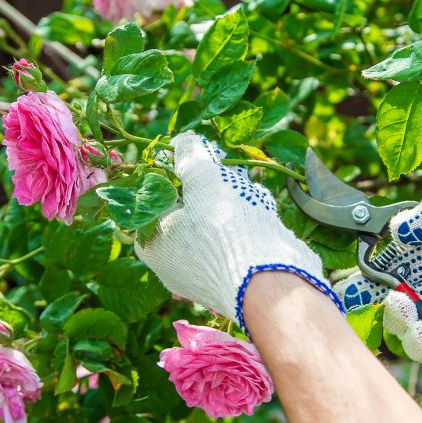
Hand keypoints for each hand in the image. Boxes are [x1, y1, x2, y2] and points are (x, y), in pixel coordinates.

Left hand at [135, 132, 341, 335]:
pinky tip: (262, 215)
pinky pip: (236, 243)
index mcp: (151, 244)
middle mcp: (173, 266)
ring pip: (215, 226)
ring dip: (233, 204)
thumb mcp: (202, 178)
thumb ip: (189, 155)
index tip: (198, 161)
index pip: (155, 199)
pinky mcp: (235, 281)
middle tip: (227, 174)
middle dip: (210, 189)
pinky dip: (248, 225)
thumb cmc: (225, 229)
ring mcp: (205, 277)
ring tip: (249, 193)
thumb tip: (182, 141)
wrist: (270, 281)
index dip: (177, 174)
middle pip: (188, 211)